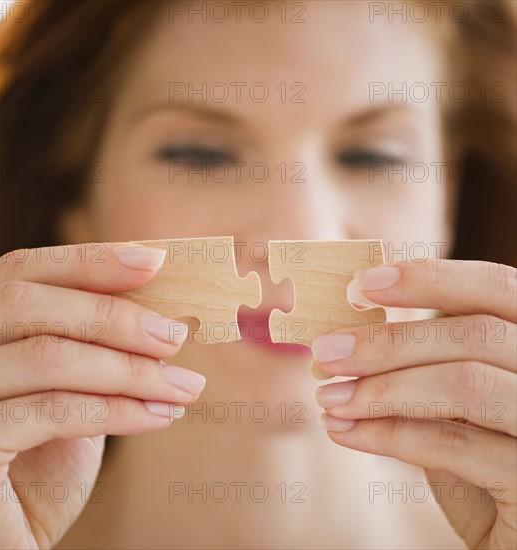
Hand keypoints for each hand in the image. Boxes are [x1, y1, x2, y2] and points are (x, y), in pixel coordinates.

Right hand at [0, 243, 205, 548]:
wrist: (8, 539)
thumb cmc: (41, 461)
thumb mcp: (69, 390)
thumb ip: (92, 345)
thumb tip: (157, 305)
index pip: (21, 271)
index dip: (88, 260)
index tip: (154, 261)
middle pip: (25, 303)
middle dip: (114, 315)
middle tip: (175, 335)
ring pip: (45, 357)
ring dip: (131, 369)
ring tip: (186, 385)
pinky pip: (50, 411)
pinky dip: (118, 410)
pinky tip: (161, 416)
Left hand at [312, 259, 515, 548]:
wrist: (508, 534)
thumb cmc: (479, 458)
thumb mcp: (453, 402)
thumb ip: (422, 364)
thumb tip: (345, 336)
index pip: (496, 287)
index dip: (430, 278)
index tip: (361, 282)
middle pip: (476, 334)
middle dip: (388, 342)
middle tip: (324, 352)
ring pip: (465, 385)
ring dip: (380, 389)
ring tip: (328, 397)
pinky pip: (455, 447)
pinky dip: (388, 435)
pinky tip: (343, 430)